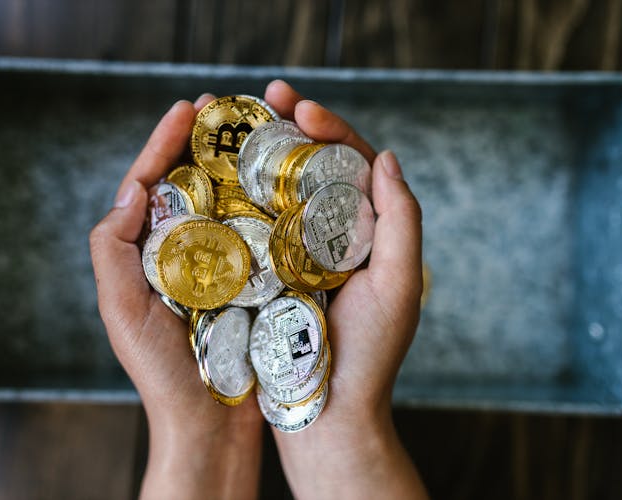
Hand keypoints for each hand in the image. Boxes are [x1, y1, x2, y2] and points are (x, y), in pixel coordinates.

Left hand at [89, 95, 262, 499]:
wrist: (210, 424)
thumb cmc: (162, 372)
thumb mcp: (122, 310)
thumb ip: (113, 251)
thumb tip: (132, 190)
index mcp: (146, 254)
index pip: (150, 185)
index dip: (164, 142)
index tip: (186, 108)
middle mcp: (181, 254)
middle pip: (191, 184)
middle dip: (203, 142)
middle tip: (223, 107)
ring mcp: (218, 267)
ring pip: (226, 204)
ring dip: (238, 165)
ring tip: (257, 130)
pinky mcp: (252, 283)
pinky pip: (258, 235)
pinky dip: (266, 205)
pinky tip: (284, 182)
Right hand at [264, 80, 428, 498]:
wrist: (328, 411)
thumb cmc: (368, 354)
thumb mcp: (397, 285)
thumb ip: (401, 220)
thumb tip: (387, 156)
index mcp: (368, 231)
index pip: (353, 165)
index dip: (330, 129)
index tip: (300, 107)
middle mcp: (333, 235)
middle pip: (313, 167)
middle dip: (292, 127)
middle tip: (266, 95)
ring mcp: (298, 253)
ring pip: (281, 191)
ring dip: (264, 153)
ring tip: (240, 122)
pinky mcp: (269, 273)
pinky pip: (255, 227)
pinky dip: (241, 197)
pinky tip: (220, 176)